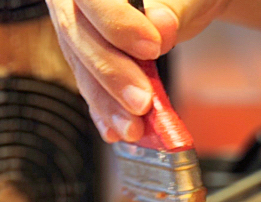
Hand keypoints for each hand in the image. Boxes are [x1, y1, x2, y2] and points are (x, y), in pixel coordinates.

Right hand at [45, 0, 227, 141]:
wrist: (185, 2)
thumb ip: (172, 7)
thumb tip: (160, 26)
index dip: (115, 22)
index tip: (151, 47)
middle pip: (78, 34)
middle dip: (111, 74)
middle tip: (142, 101)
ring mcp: (75, 28)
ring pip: (80, 66)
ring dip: (107, 103)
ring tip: (134, 127)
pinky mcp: (84, 59)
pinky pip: (88, 86)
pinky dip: (105, 111)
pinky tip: (117, 130)